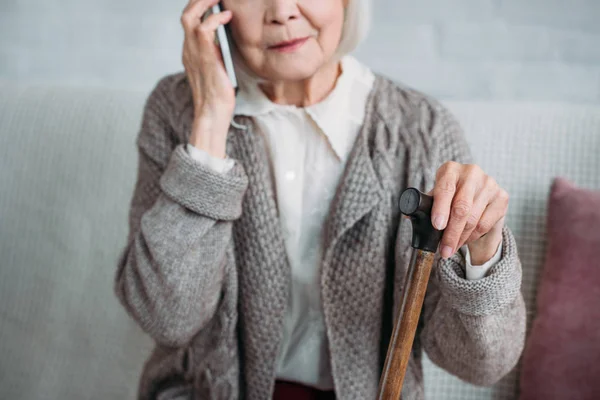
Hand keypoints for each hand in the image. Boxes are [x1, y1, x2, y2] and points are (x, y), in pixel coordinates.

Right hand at [181, 0, 235, 155]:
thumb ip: (217, 55)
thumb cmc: (218, 97)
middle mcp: (188, 49)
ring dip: (205, 2)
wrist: (212, 114)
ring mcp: (193, 52)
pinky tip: (227, 17)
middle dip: (199, 0)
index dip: (198, 8)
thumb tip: (227, 42)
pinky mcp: (203, 56)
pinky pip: (205, 28)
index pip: (189, 22)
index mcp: (190, 53)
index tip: (213, 1)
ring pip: (190, 15)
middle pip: (186, 14)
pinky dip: (216, 18)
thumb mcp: (218, 70)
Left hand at [428, 162, 507, 263]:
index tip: (437, 226)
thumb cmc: (449, 196)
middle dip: (451, 233)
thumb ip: (424, 205)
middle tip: (444, 250)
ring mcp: (489, 183)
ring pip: (473, 219)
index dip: (440, 209)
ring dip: (460, 238)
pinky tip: (464, 240)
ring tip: (451, 248)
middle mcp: (471, 172)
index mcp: (450, 169)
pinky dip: (472, 236)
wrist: (476, 196)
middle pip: (461, 208)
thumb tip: (409, 216)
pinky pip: (485, 224)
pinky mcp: (502, 196)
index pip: (445, 188)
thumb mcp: (435, 197)